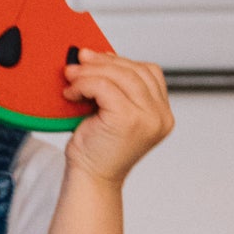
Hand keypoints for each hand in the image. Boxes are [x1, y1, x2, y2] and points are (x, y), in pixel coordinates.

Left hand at [64, 51, 172, 185]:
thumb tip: (97, 54)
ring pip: (120, 76)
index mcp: (162, 114)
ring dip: (91, 72)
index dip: (120, 61)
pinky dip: (85, 84)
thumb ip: (116, 87)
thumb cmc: (96, 150)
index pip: (148, 72)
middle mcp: (160, 116)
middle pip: (135, 71)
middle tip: (77, 63)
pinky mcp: (128, 119)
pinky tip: (72, 93)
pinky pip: (105, 86)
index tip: (94, 59)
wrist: (90, 179)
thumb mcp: (111, 113)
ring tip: (71, 77)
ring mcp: (148, 118)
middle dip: (102, 62)